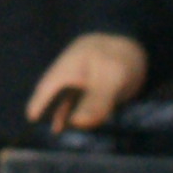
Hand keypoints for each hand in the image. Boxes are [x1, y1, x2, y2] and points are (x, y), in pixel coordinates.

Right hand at [26, 33, 147, 128]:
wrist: (141, 40)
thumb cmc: (121, 55)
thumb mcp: (111, 76)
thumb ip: (96, 100)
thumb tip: (78, 122)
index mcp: (70, 67)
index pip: (48, 86)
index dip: (39, 102)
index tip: (30, 117)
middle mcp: (76, 74)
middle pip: (58, 94)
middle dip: (51, 111)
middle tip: (47, 132)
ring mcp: (89, 79)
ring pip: (73, 99)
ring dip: (68, 113)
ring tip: (62, 130)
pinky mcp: (103, 85)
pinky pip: (89, 101)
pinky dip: (85, 112)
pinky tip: (86, 122)